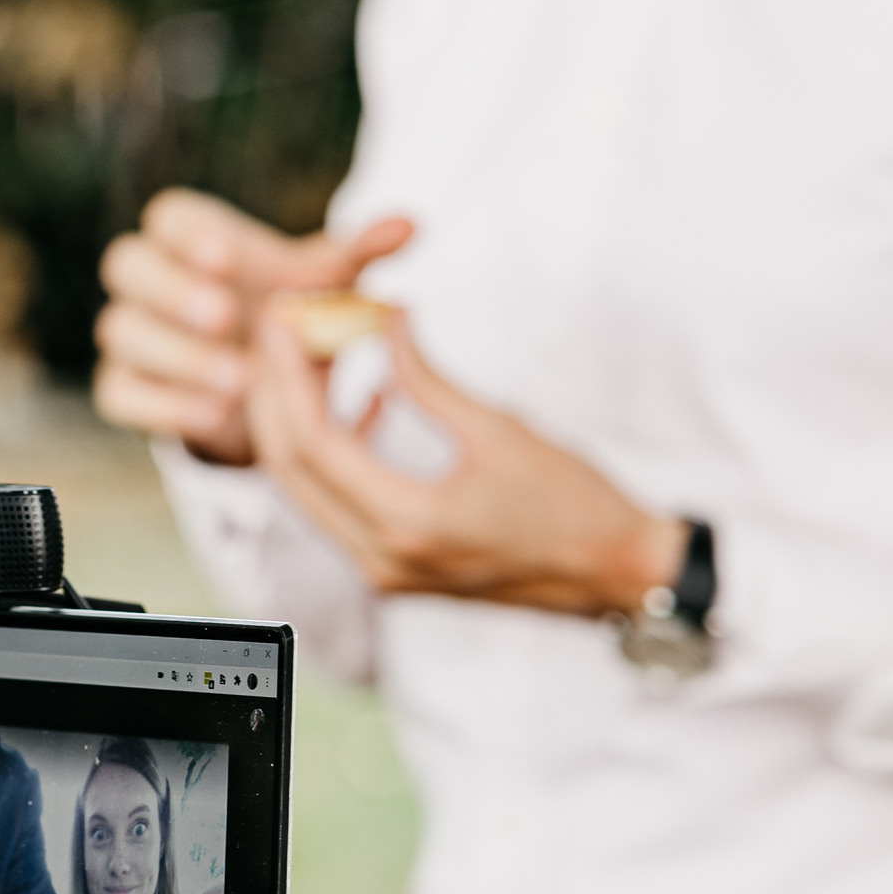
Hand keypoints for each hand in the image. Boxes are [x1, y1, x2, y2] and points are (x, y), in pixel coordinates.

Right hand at [93, 188, 414, 464]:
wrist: (256, 386)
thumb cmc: (284, 315)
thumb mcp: (321, 287)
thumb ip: (354, 257)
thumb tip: (411, 225)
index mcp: (191, 238)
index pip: (169, 216)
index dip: (190, 236)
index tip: (228, 260)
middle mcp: (149, 281)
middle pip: (127, 265)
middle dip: (173, 291)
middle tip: (224, 318)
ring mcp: (130, 335)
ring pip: (122, 332)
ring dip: (179, 355)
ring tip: (239, 381)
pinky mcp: (122, 388)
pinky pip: (119, 392)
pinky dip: (165, 404)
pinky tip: (215, 414)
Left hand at [248, 307, 686, 615]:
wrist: (616, 573)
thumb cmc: (575, 505)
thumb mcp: (501, 428)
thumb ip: (428, 379)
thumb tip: (384, 320)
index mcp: (406, 525)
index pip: (313, 444)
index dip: (289, 375)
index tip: (282, 322)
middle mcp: (379, 559)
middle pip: (291, 470)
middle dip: (276, 396)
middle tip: (281, 333)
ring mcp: (381, 570)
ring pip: (306, 489)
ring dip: (300, 421)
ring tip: (317, 355)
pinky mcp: (392, 567)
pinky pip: (338, 504)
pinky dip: (335, 452)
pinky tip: (366, 402)